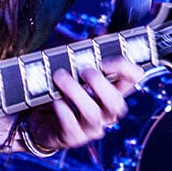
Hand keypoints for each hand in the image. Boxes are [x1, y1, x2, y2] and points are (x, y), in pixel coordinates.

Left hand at [26, 56, 141, 149]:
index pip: (133, 79)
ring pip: (92, 114)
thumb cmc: (61, 89)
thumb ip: (87, 50)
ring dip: (76, 93)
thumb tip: (98, 32)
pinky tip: (55, 100)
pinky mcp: (72, 138)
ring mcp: (91, 127)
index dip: (125, 69)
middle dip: (101, 84)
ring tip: (60, 77)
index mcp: (112, 90)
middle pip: (117, 103)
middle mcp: (106, 111)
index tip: (106, 60)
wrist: (37, 118)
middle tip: (83, 71)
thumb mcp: (74, 67)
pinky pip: (72, 128)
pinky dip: (63, 112)